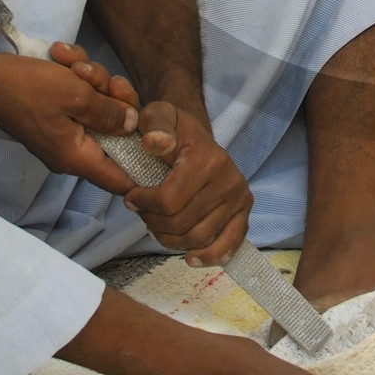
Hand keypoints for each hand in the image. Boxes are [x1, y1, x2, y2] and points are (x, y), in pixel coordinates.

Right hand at [0, 42, 142, 188]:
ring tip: (72, 63)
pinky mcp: (54, 119)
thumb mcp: (76, 95)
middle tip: (103, 78)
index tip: (155, 140)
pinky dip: (75, 78)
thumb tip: (132, 125)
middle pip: (114, 134)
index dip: (142, 165)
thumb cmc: (25, 87)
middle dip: (113, 99)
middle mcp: (70, 153)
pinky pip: (78, 101)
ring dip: (92, 81)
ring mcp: (62, 136)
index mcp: (77, 158)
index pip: (120, 179)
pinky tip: (62, 58)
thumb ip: (109, 113)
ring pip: (97, 110)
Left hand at [126, 100, 252, 263]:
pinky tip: (190, 257)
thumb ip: (154, 125)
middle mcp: (229, 180)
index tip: (131, 197)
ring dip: (170, 239)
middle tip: (143, 213)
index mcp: (208, 159)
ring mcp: (239, 198)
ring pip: (199, 238)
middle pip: (182, 223)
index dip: (142, 204)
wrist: (198, 138)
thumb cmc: (173, 130)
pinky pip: (228, 245)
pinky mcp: (244, 212)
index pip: (169, 200)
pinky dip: (208, 257)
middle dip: (153, 222)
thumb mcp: (158, 116)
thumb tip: (154, 143)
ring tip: (158, 226)